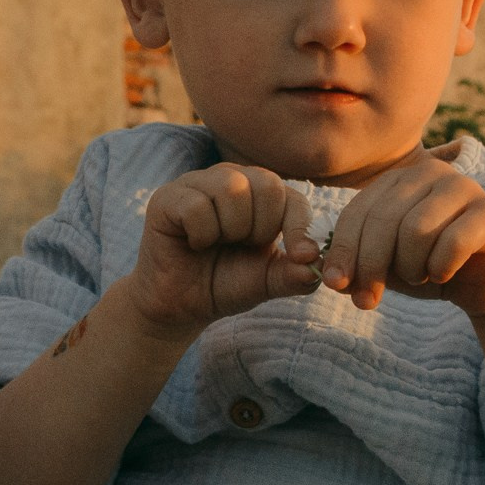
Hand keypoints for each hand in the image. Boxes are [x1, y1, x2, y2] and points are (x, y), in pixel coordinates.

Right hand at [126, 163, 319, 333]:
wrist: (181, 306)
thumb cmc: (225, 283)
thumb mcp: (267, 282)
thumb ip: (295, 274)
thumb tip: (316, 263)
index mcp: (261, 194)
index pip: (294, 197)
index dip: (300, 228)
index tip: (301, 256)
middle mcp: (232, 179)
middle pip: (267, 185)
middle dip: (260, 229)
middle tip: (240, 246)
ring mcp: (198, 183)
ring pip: (232, 189)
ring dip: (230, 230)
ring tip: (216, 243)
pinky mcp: (168, 197)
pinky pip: (198, 206)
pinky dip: (201, 234)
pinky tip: (193, 242)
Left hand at [321, 153, 484, 317]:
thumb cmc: (429, 268)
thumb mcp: (385, 269)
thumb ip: (357, 267)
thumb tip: (331, 278)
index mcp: (399, 179)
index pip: (357, 210)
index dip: (343, 250)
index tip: (335, 285)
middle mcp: (430, 172)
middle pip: (384, 219)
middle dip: (371, 265)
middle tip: (370, 300)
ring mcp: (464, 187)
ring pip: (417, 229)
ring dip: (411, 267)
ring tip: (420, 275)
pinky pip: (454, 241)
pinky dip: (441, 268)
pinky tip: (443, 274)